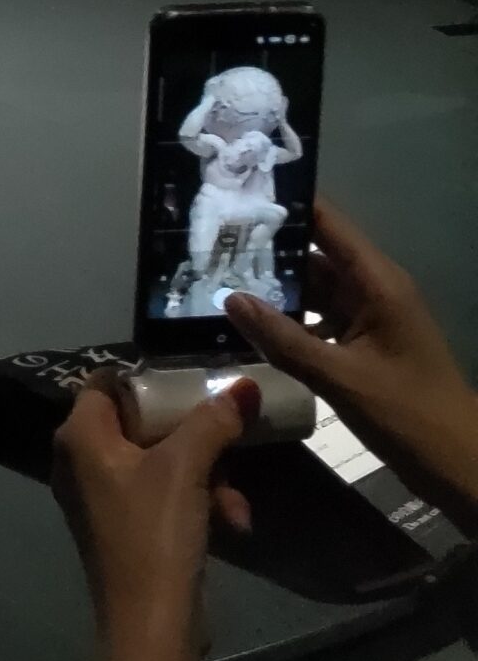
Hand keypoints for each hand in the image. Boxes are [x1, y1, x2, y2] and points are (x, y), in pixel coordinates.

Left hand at [53, 375, 256, 660]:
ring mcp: (101, 498)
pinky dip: (195, 503)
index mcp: (79, 436)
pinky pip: (161, 496)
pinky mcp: (124, 529)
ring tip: (236, 505)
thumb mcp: (187, 468)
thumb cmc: (155, 534)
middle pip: (142, 423)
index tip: (195, 385)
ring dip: (206, 477)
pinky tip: (232, 524)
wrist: (150, 629)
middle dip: (195, 439)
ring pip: (160, 462)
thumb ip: (213, 421)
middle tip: (230, 445)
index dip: (151, 380)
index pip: (108, 381)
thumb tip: (244, 385)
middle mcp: (80, 461)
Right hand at [225, 198, 477, 533]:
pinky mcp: (364, 345)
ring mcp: (369, 318)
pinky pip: (320, 320)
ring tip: (216, 278)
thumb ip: (284, 339)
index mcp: (377, 281)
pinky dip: (289, 321)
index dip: (283, 203)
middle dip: (265, 249)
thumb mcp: (341, 378)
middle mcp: (373, 289)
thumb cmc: (409, 415)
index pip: (326, 222)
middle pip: (313, 254)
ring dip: (273, 288)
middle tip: (207, 242)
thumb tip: (229, 297)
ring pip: (313, 290)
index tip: (232, 193)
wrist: (460, 467)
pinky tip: (250, 327)